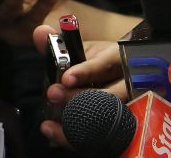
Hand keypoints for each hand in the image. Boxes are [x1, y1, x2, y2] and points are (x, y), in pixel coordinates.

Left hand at [32, 24, 125, 146]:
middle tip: (54, 95)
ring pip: (112, 119)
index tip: (65, 78)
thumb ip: (57, 45)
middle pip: (112, 95)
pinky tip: (55, 132)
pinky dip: (77, 137)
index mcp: (118, 59)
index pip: (106, 65)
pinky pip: (104, 137)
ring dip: (79, 121)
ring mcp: (131, 107)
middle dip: (80, 98)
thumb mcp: (81, 50)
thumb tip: (39, 32)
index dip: (86, 72)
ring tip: (53, 120)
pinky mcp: (123, 127)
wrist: (118, 80)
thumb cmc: (97, 63)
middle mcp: (130, 84)